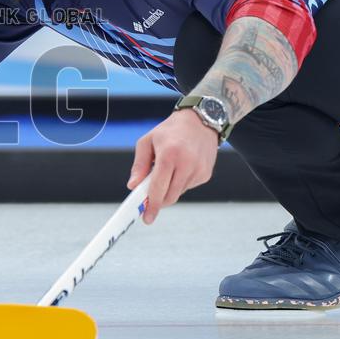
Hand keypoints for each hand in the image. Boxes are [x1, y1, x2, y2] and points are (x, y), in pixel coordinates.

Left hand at [126, 109, 219, 223]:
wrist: (200, 121)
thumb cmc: (170, 131)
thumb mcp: (147, 142)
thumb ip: (139, 165)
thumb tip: (133, 186)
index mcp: (169, 154)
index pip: (158, 187)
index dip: (151, 204)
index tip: (147, 217)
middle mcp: (187, 163)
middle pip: (170, 196)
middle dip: (158, 202)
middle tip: (149, 203)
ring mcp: (199, 170)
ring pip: (178, 193)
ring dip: (169, 189)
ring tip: (168, 170)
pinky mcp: (206, 174)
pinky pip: (188, 187)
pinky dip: (180, 183)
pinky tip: (180, 168)